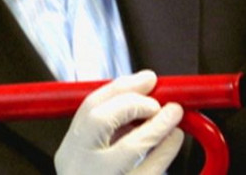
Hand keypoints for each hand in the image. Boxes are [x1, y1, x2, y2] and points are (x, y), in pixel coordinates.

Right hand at [54, 70, 184, 174]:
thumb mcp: (96, 156)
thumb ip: (114, 128)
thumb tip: (148, 89)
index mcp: (70, 154)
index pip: (90, 108)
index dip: (122, 88)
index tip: (147, 79)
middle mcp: (80, 168)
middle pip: (100, 122)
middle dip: (133, 103)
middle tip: (157, 101)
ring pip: (130, 149)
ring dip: (158, 125)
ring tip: (175, 114)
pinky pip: (150, 172)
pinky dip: (166, 151)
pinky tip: (175, 138)